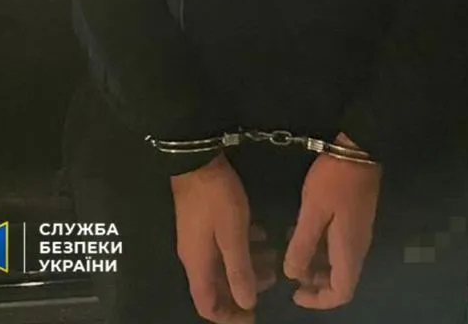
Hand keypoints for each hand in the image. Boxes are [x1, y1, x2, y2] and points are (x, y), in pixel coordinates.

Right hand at [171, 153, 260, 322]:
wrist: (196, 159)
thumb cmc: (216, 199)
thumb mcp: (233, 235)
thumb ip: (240, 270)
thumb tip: (247, 302)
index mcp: (198, 264)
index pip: (208, 306)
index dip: (229, 317)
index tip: (252, 317)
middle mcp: (194, 256)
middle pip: (216, 286)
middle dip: (243, 289)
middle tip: (270, 281)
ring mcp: (198, 237)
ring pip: (222, 263)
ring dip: (247, 264)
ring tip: (272, 257)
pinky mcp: (203, 220)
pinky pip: (223, 243)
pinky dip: (242, 245)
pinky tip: (261, 233)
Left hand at [283, 134, 381, 309]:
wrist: (359, 148)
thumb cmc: (334, 180)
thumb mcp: (312, 212)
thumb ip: (302, 245)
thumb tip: (292, 275)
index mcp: (349, 250)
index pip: (341, 292)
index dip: (319, 300)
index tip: (295, 294)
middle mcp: (359, 246)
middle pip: (342, 280)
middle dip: (316, 284)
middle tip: (292, 273)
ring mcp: (360, 231)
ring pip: (340, 263)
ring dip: (318, 265)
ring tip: (294, 253)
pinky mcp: (357, 217)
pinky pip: (341, 245)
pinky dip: (323, 248)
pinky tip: (305, 233)